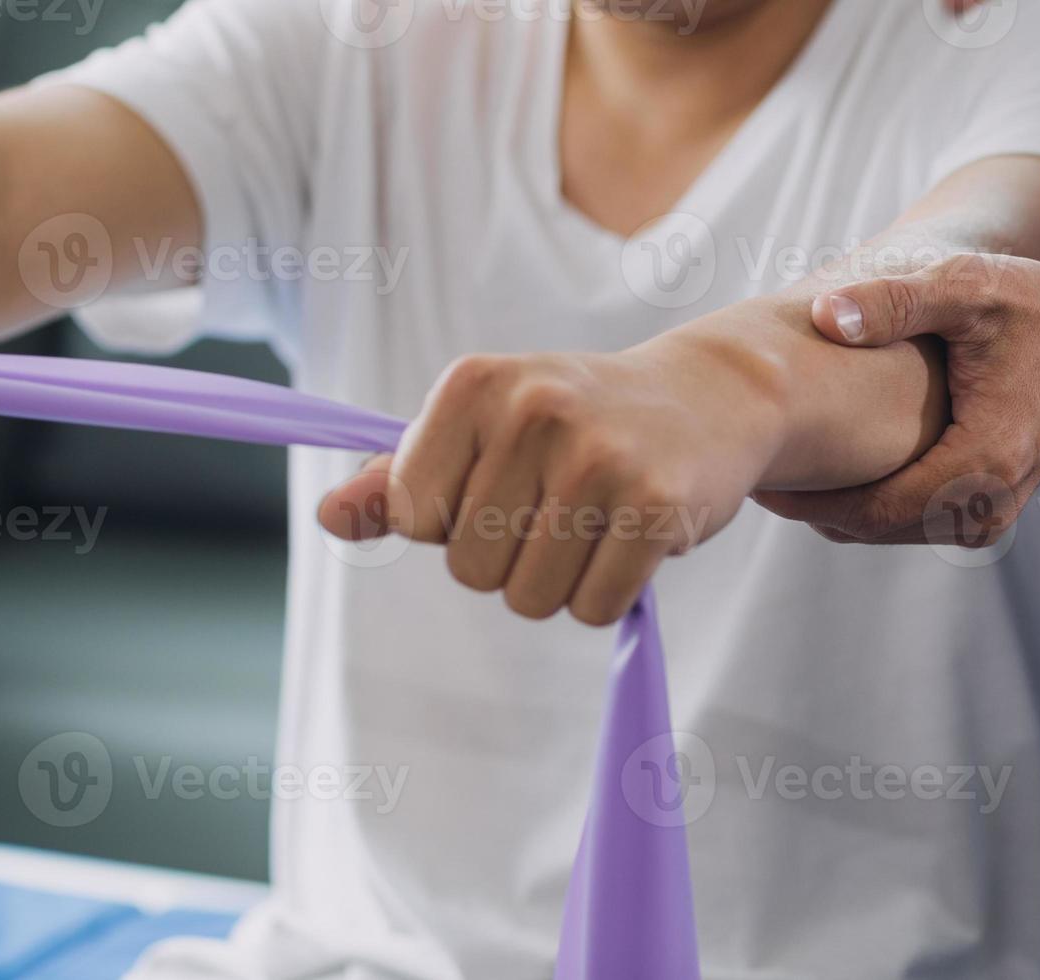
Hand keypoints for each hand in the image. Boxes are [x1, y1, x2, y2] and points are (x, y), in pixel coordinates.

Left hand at [318, 336, 786, 625]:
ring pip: (531, 599)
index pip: (411, 517)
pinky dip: (610, 595)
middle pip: (471, 570)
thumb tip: (331, 517)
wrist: (709, 395)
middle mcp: (534, 410)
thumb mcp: (484, 426)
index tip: (503, 484)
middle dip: (513, 560)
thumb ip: (402, 477)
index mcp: (474, 384)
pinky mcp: (657, 504)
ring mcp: (599, 457)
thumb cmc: (578, 420)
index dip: (454, 524)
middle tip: (563, 507)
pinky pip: (595, 608)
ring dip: (563, 583)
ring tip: (599, 522)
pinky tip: (635, 539)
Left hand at [756, 253, 1039, 544]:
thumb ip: (895, 300)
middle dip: (807, 505)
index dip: (804, 499)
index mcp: (978, 467)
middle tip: (745, 466)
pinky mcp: (983, 509)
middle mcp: (984, 508)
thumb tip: (822, 314)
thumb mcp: (967, 287)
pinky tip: (824, 462)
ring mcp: (986, 516)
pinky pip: (907, 519)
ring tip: (773, 466)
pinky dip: (863, 500)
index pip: (867, 511)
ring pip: (884, 530)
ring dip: (832, 506)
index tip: (750, 471)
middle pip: (868, 529)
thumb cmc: (1038, 309)